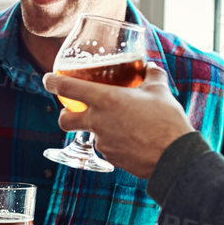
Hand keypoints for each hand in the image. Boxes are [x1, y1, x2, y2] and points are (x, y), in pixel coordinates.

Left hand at [43, 66, 195, 180]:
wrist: (175, 157)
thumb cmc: (167, 120)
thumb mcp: (160, 90)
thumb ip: (151, 74)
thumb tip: (149, 66)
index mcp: (106, 99)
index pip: (67, 88)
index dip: (52, 82)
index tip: (48, 79)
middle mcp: (98, 122)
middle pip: (64, 120)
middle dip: (64, 115)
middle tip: (72, 110)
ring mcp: (103, 142)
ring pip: (91, 133)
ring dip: (100, 128)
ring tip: (123, 123)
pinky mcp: (111, 158)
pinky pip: (108, 146)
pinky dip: (115, 141)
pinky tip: (133, 137)